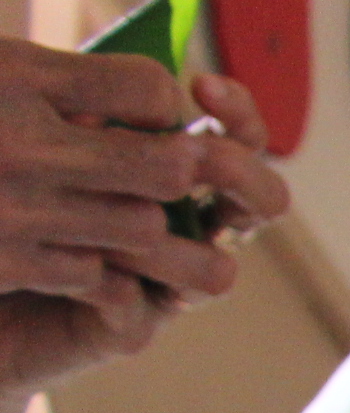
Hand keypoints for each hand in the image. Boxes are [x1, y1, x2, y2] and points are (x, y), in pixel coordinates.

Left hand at [0, 49, 290, 403]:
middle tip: (193, 162)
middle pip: (261, 204)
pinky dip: (102, 280)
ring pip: (215, 270)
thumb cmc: (3, 195)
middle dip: (239, 177)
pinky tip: (52, 263)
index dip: (238, 114)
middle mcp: (185, 227)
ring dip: (159, 242)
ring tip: (96, 228)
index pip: (239, 138)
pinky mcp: (128, 326)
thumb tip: (111, 108)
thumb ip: (86, 118)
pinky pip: (139, 304)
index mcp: (176, 169)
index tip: (203, 86)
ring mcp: (166, 281)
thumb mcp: (43, 135)